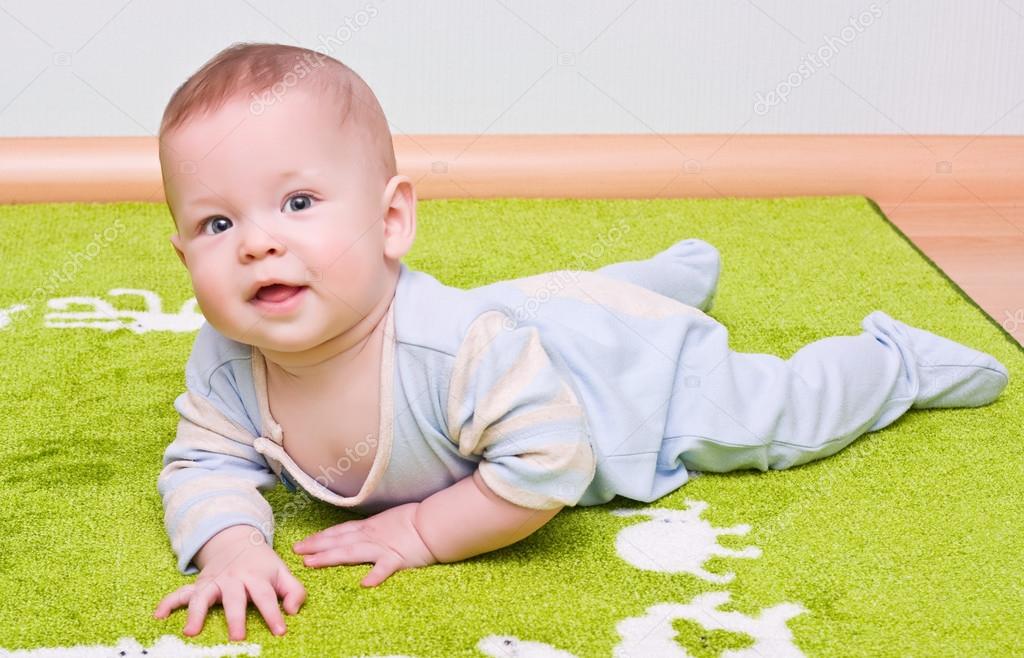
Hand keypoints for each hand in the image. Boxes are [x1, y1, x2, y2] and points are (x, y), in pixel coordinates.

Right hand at [153, 527, 306, 640]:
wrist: (237, 541)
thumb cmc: (263, 565)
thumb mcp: (282, 572)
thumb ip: (294, 590)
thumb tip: (293, 611)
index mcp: (256, 576)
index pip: (266, 595)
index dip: (273, 613)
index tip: (280, 630)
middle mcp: (233, 579)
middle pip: (234, 597)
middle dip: (235, 616)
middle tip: (237, 637)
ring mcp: (214, 581)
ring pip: (202, 596)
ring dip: (196, 613)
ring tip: (190, 632)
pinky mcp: (199, 584)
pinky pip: (180, 593)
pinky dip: (168, 603)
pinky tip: (158, 616)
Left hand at [292, 502, 437, 586]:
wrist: (433, 524)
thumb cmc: (414, 521)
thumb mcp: (387, 521)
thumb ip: (372, 529)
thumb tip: (356, 535)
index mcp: (369, 528)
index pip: (339, 532)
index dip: (320, 537)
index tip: (303, 543)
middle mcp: (371, 536)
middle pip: (339, 541)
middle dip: (316, 546)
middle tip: (297, 551)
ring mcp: (382, 547)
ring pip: (352, 551)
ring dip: (331, 557)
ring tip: (312, 562)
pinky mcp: (397, 559)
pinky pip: (385, 568)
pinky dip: (375, 575)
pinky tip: (364, 584)